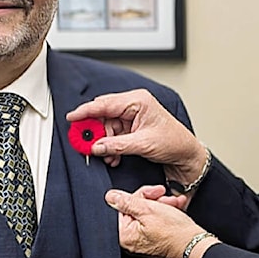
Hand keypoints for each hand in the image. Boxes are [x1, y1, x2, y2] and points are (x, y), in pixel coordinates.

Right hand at [67, 89, 205, 181]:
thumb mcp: (143, 144)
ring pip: (106, 128)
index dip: (85, 111)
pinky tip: (112, 157)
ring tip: (104, 155)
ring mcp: (132, 117)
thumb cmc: (174, 142)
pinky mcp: (132, 129)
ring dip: (102, 143)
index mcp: (138, 101)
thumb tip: (96, 146)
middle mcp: (134, 106)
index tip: (71, 118)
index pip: (105, 104)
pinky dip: (109, 147)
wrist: (186, 155)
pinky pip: (113, 136)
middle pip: (103, 115)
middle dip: (94, 131)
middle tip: (83, 143)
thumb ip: (117, 145)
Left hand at [106, 185, 203, 257]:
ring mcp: (144, 243)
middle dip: (153, 200)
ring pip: (148, 215)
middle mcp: (132, 242)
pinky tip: (175, 208)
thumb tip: (111, 196)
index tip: (153, 192)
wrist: (195, 245)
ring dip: (162, 204)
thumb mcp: (148, 209)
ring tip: (174, 203)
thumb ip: (127, 202)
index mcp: (126, 235)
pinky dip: (165, 213)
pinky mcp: (155, 242)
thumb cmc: (175, 232)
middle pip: (136, 210)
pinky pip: (156, 223)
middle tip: (164, 196)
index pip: (124, 207)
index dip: (140, 196)